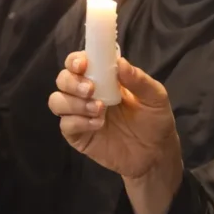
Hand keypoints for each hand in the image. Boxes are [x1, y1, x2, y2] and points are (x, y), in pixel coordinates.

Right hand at [49, 53, 181, 181]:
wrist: (155, 153)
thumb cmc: (155, 119)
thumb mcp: (155, 96)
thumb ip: (138, 79)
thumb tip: (120, 62)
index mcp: (104, 77)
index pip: (79, 62)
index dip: (75, 60)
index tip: (83, 64)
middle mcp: (87, 93)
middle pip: (63, 79)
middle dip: (72, 82)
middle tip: (91, 89)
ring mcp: (80, 114)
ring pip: (57, 101)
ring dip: (74, 103)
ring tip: (99, 109)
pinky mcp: (79, 135)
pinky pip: (66, 125)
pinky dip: (78, 122)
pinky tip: (98, 124)